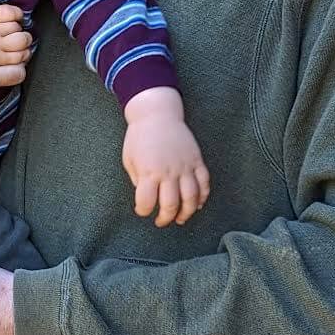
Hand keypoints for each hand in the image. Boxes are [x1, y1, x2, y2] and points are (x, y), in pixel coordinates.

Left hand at [123, 87, 210, 226]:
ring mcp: (185, 166)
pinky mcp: (196, 160)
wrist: (157, 113)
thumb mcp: (129, 158)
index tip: (142, 210)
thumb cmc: (139, 136)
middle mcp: (168, 171)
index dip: (143, 211)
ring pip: (191, 198)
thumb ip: (137, 180)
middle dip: (165, 218)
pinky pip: (204, 183)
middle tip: (161, 221)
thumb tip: (147, 197)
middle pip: (171, 205)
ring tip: (180, 218)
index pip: (146, 202)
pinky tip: (197, 204)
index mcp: (148, 171)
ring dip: (186, 213)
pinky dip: (202, 197)